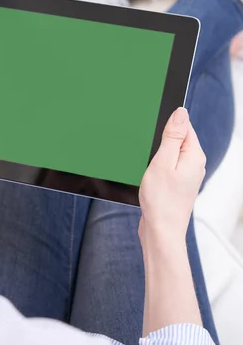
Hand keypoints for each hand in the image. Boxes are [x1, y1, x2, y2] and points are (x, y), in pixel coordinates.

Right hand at [139, 107, 205, 244]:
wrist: (161, 231)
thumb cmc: (161, 201)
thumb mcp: (162, 162)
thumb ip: (173, 136)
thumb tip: (181, 113)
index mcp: (194, 155)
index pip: (185, 126)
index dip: (167, 126)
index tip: (154, 136)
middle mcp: (194, 164)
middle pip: (177, 139)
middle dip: (160, 142)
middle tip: (149, 156)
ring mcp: (187, 175)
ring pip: (170, 154)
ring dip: (157, 156)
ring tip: (149, 170)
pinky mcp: (177, 184)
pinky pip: (167, 166)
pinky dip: (157, 167)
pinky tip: (149, 177)